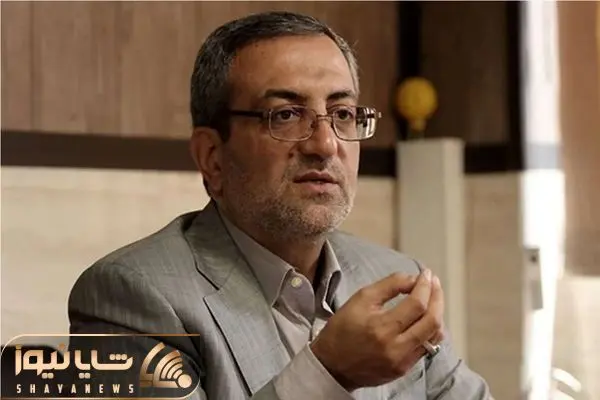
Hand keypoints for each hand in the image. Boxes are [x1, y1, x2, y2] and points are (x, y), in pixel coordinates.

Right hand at [310, 269, 444, 390]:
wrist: (332, 365)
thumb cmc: (343, 329)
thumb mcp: (361, 299)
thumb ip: (389, 285)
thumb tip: (413, 279)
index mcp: (381, 327)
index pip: (417, 304)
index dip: (425, 286)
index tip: (426, 274)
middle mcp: (395, 347)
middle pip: (432, 321)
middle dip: (437, 298)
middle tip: (434, 283)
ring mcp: (402, 361)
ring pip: (434, 336)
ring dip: (437, 313)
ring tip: (432, 298)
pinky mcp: (404, 369)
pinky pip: (427, 348)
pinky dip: (430, 330)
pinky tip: (425, 318)